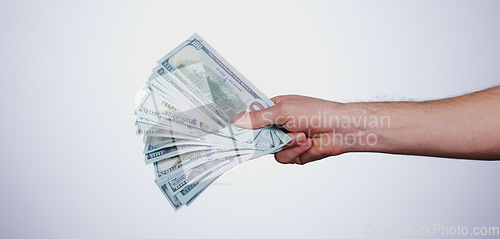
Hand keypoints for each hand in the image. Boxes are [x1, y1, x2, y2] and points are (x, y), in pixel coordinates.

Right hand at [232, 95, 353, 164]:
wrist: (341, 129)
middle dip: (265, 138)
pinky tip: (306, 143)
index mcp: (276, 109)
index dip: (244, 123)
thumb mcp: (283, 110)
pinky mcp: (295, 153)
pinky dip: (295, 151)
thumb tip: (237, 119)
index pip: (253, 116)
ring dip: (286, 144)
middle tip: (267, 136)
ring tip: (301, 136)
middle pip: (259, 137)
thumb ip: (259, 117)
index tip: (233, 128)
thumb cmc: (316, 112)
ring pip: (271, 150)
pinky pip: (284, 158)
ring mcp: (287, 140)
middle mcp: (280, 125)